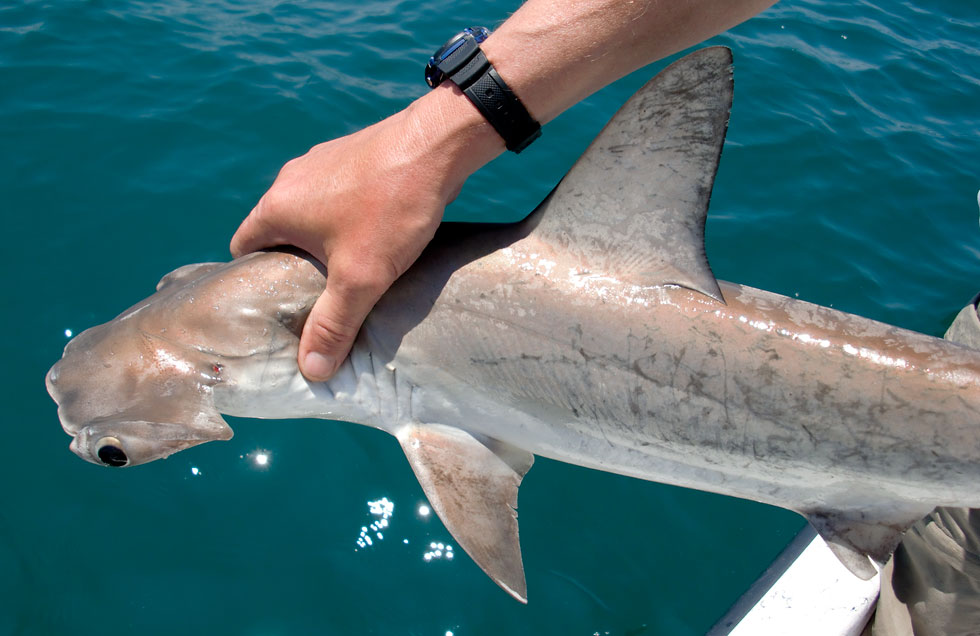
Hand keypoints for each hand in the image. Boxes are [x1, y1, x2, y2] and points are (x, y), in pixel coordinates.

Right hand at [230, 88, 500, 380]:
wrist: (436, 145)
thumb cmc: (391, 209)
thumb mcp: (360, 279)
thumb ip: (333, 325)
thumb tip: (311, 370)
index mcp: (277, 207)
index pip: (243, 248)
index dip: (255, 280)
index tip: (279, 304)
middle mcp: (291, 179)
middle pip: (277, 231)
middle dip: (294, 263)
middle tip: (320, 294)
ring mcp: (322, 162)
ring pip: (310, 211)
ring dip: (324, 238)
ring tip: (351, 267)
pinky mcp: (352, 154)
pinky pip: (337, 193)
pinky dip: (348, 215)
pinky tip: (377, 233)